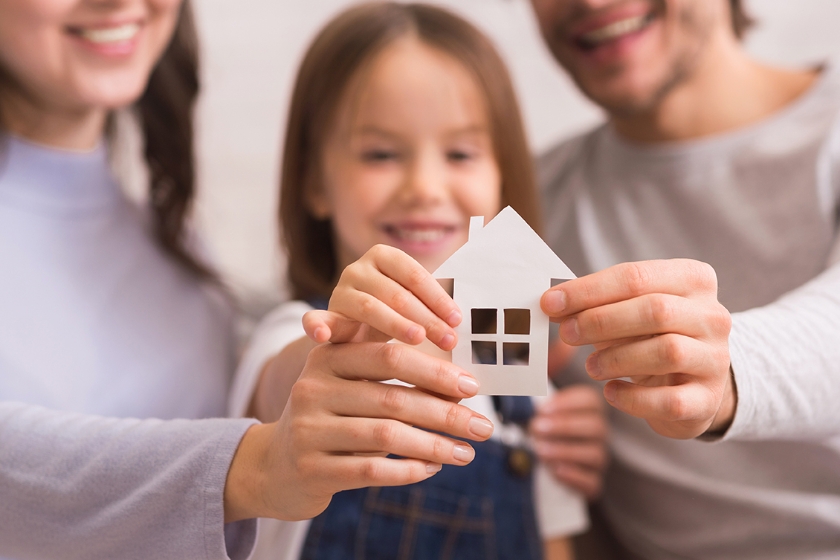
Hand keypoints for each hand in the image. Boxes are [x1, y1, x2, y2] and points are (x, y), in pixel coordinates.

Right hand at [224, 341, 493, 521]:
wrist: (275, 465)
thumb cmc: (330, 415)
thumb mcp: (345, 380)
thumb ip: (388, 367)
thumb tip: (459, 377)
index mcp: (327, 357)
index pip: (388, 356)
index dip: (434, 370)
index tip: (471, 386)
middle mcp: (313, 389)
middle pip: (392, 398)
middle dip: (445, 413)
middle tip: (483, 426)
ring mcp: (309, 430)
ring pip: (386, 436)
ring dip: (435, 445)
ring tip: (467, 453)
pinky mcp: (312, 469)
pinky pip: (371, 470)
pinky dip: (408, 470)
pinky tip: (433, 469)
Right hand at [303, 245, 460, 349]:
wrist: (357, 334)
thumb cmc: (397, 318)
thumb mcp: (418, 307)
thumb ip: (438, 308)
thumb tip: (471, 322)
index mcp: (385, 256)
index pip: (415, 275)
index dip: (438, 297)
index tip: (458, 320)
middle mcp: (359, 268)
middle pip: (396, 292)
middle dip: (426, 318)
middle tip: (448, 340)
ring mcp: (339, 291)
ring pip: (370, 307)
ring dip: (396, 325)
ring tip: (418, 341)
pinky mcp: (324, 316)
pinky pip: (317, 320)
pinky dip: (317, 326)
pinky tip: (323, 337)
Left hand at [530, 385, 607, 499]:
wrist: (546, 457)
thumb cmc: (545, 428)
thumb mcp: (539, 409)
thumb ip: (536, 392)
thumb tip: (524, 378)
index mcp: (590, 410)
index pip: (591, 400)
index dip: (568, 402)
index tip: (542, 408)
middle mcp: (599, 433)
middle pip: (596, 426)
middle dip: (564, 426)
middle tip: (537, 428)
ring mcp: (598, 458)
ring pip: (595, 454)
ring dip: (565, 451)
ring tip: (540, 450)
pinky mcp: (592, 482)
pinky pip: (593, 482)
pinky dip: (573, 476)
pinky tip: (554, 470)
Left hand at [541, 260, 732, 439]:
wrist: (691, 382)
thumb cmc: (650, 337)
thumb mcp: (626, 312)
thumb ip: (594, 305)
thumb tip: (553, 304)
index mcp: (692, 280)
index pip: (636, 276)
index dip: (588, 290)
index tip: (550, 302)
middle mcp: (712, 316)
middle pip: (655, 310)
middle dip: (601, 321)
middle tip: (566, 334)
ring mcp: (715, 359)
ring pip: (667, 352)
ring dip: (616, 359)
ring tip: (590, 367)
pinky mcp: (708, 400)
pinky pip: (669, 400)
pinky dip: (633, 398)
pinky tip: (611, 392)